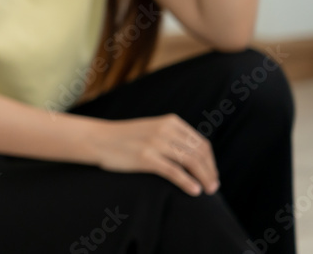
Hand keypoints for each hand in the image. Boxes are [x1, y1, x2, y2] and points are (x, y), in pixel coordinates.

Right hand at [90, 114, 219, 196]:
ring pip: (191, 162)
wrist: (98, 138)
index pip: (201, 143)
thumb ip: (173, 137)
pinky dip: (187, 182)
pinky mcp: (145, 157)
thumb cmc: (126, 138)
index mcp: (171, 122)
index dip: (211, 162)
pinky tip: (194, 191)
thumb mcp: (153, 129)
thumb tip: (197, 157)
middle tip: (214, 187)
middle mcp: (165, 129)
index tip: (212, 175)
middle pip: (199, 153)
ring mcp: (155, 142)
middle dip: (210, 172)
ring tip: (208, 191)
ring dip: (204, 178)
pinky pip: (174, 171)